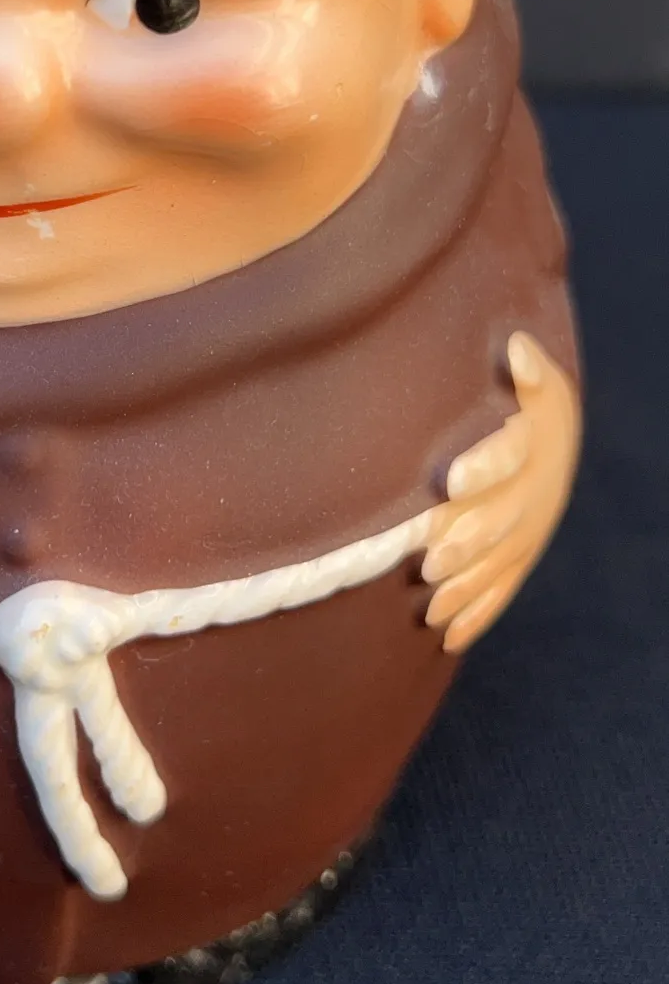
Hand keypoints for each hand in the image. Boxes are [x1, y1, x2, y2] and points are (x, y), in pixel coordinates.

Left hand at [423, 332, 579, 654]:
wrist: (553, 437)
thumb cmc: (523, 400)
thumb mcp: (531, 378)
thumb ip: (523, 369)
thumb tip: (518, 348)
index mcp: (533, 444)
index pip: (511, 454)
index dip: (485, 468)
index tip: (450, 480)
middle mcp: (534, 494)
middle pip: (504, 522)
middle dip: (467, 544)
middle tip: (429, 561)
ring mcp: (527, 532)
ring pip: (500, 564)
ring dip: (466, 587)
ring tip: (430, 605)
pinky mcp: (518, 558)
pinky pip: (502, 590)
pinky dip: (478, 614)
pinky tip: (449, 636)